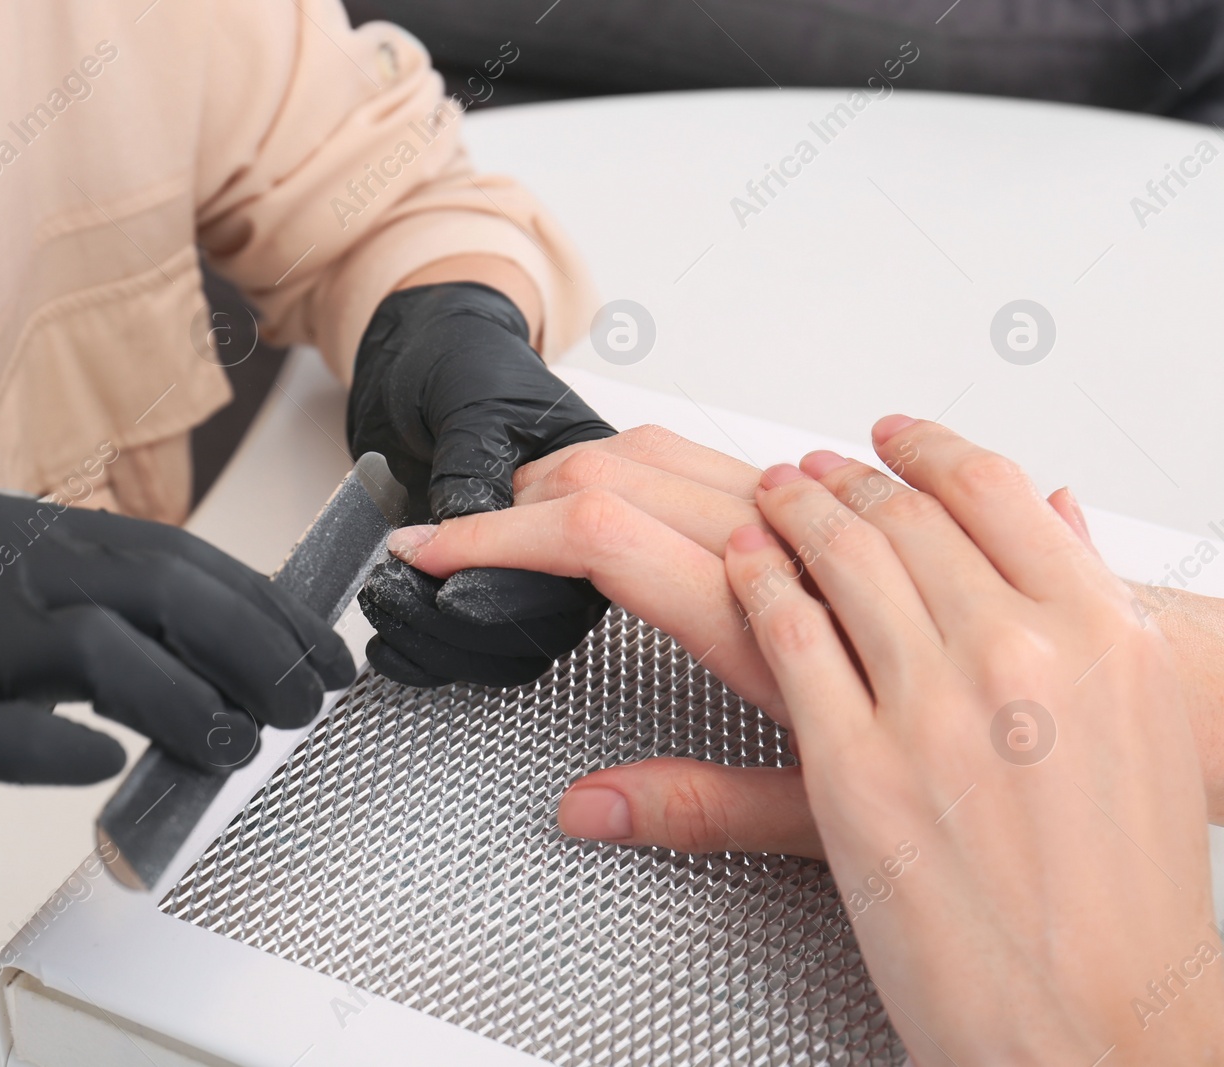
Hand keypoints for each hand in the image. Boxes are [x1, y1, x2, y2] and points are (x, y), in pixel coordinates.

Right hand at [0, 489, 352, 973]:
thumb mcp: (42, 636)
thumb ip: (130, 625)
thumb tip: (265, 650)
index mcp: (23, 529)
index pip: (172, 553)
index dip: (263, 607)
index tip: (323, 657)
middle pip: (150, 585)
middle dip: (248, 646)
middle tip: (298, 707)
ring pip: (90, 646)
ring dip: (185, 700)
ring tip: (234, 747)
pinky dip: (58, 751)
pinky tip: (105, 770)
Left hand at [349, 281, 614, 686]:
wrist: (416, 356)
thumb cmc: (457, 357)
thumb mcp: (469, 397)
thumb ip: (473, 463)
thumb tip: (469, 526)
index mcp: (600, 477)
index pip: (577, 557)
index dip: (508, 584)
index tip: (446, 583)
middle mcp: (573, 531)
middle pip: (547, 618)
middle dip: (468, 622)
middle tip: (404, 594)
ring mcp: (530, 564)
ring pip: (513, 644)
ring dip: (444, 643)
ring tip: (390, 607)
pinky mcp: (484, 581)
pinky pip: (475, 645)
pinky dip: (428, 653)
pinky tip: (392, 641)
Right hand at [395, 423, 1156, 858]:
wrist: (1142, 718)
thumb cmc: (990, 791)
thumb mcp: (820, 819)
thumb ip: (689, 799)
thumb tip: (581, 806)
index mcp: (760, 625)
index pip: (592, 541)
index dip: (488, 536)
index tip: (429, 544)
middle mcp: (795, 551)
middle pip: (624, 469)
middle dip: (527, 491)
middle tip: (472, 530)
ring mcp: (830, 519)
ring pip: (685, 448)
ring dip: (594, 466)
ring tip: (543, 505)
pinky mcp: (859, 503)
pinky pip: (758, 450)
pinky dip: (684, 458)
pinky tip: (655, 473)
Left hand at [720, 418, 1220, 1060]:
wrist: (1105, 1009)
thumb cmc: (1125, 877)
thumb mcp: (1130, 712)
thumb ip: (1082, 600)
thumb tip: (1054, 511)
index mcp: (1096, 628)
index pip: (989, 487)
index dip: (924, 448)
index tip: (891, 437)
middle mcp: (1017, 651)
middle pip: (897, 516)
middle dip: (839, 480)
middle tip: (810, 471)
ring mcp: (931, 706)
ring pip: (835, 559)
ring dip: (786, 514)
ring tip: (768, 501)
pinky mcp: (855, 767)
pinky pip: (785, 634)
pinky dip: (754, 583)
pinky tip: (744, 566)